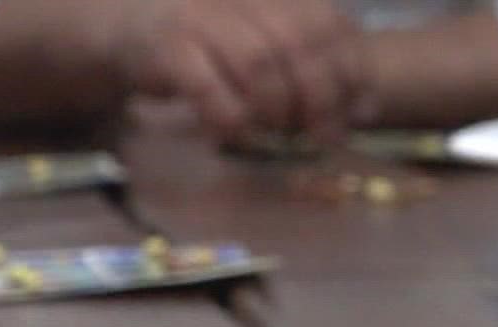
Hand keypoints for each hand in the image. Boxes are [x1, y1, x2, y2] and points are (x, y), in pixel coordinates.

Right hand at [118, 0, 374, 145]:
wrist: (132, 27)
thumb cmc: (213, 42)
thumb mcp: (271, 40)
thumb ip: (318, 65)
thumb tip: (366, 109)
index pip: (330, 24)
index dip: (352, 71)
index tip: (358, 113)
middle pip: (299, 43)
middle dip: (320, 98)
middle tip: (321, 138)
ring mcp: (203, 17)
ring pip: (258, 64)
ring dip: (276, 108)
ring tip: (276, 132)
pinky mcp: (169, 48)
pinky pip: (208, 88)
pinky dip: (230, 118)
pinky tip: (233, 134)